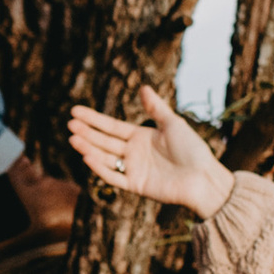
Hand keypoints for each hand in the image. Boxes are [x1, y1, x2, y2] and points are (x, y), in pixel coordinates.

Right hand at [68, 83, 233, 217]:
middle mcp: (134, 153)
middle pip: (104, 141)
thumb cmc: (193, 150)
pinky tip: (88, 156)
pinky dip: (100, 168)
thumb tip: (144, 87)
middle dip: (87, 132)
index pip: (111, 126)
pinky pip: (113, 177)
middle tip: (69, 124)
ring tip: (73, 138)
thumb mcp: (173, 124)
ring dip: (89, 148)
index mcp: (141, 137)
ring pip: (105, 158)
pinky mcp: (136, 185)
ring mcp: (133, 169)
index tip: (75, 111)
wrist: (203, 178)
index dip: (93, 119)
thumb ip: (155, 108)